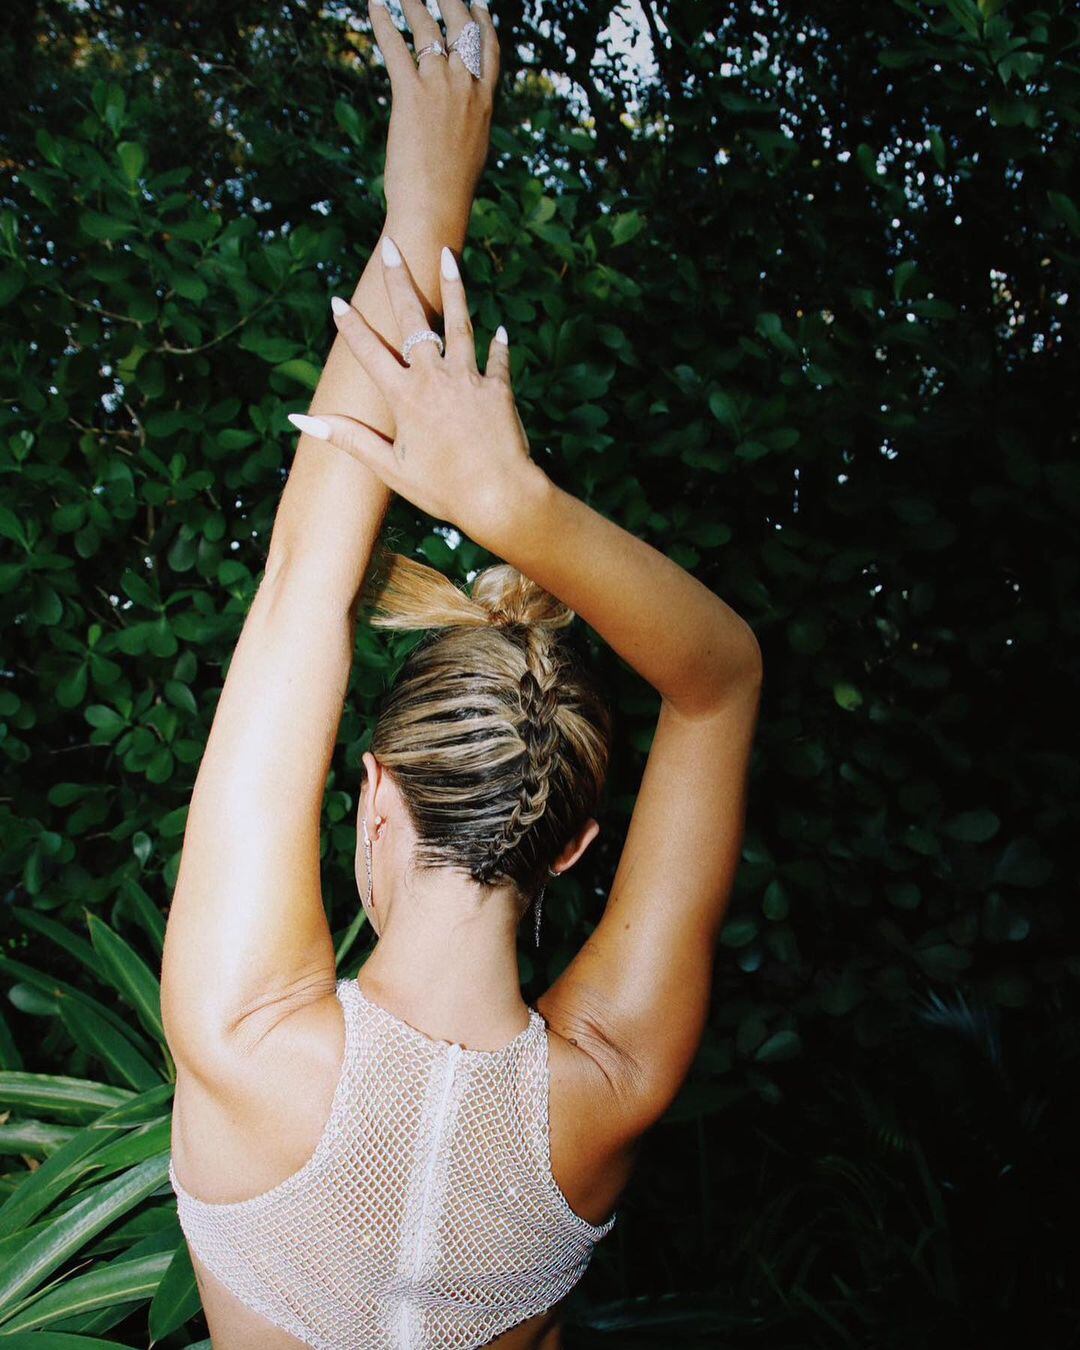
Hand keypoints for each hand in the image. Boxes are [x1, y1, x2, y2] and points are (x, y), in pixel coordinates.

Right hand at [287, 239, 545, 546]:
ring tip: (447, 256)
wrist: (498, 495)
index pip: (369, 352)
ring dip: (452, 287)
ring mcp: (469, 379)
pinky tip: (497, 329)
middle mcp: (435, 378)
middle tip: (391, 246)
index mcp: (405, 397)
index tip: (337, 302)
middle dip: (398, 280)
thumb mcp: (389, 467)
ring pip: (458, 323)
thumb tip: (301, 419)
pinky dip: (497, 344)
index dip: (352, 327)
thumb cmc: (442, 489)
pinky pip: (497, 358)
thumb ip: (348, 437)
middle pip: (413, 319)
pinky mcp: (498, 388)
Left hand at [369, 0, 499, 238]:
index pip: (489, 50)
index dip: (482, 23)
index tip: (476, 6)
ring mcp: (440, 87)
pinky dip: (382, 22)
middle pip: (461, 29)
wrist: (436, 206)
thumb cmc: (450, 192)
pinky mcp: (410, 92)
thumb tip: (455, 128)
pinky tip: (375, 5)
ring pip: (427, 30)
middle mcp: (466, 87)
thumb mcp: (469, 153)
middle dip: (450, 2)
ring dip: (413, 4)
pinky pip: (395, 46)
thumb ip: (465, 128)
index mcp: (484, 103)